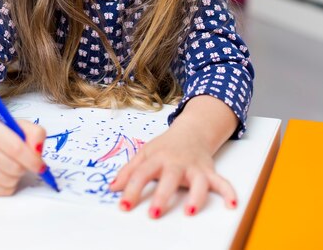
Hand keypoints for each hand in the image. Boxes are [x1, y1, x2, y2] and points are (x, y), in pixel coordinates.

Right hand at [0, 118, 45, 195]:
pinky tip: (8, 174)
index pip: (16, 150)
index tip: (41, 166)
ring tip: (15, 166)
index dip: (32, 160)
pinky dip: (10, 186)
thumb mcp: (23, 126)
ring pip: (8, 182)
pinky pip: (2, 191)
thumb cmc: (6, 132)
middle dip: (25, 168)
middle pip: (14, 168)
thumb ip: (36, 134)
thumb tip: (37, 152)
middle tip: (25, 161)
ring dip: (18, 177)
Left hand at [109, 123, 236, 218]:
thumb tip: (112, 188)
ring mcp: (194, 167)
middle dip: (162, 195)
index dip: (131, 190)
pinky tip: (232, 205)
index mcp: (158, 158)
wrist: (191, 131)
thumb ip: (129, 171)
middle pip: (170, 178)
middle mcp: (177, 162)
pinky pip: (222, 182)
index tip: (123, 207)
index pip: (142, 174)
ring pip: (198, 181)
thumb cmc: (166, 146)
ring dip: (196, 196)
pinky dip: (229, 192)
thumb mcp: (145, 153)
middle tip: (153, 213)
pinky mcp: (209, 171)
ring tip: (190, 211)